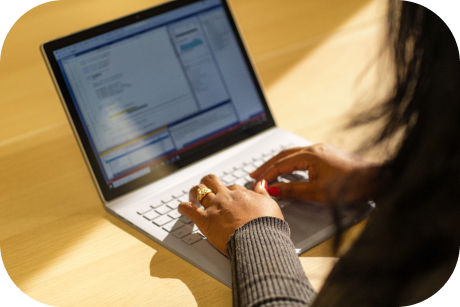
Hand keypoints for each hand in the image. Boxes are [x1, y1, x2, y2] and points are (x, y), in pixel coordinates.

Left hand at [178, 174, 282, 255]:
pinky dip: (183, 207)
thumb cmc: (267, 226)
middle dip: (208, 183)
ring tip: (192, 197)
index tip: (228, 197)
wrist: (260, 240)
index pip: (232, 187)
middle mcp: (226, 198)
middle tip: (206, 189)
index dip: (229, 192)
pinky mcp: (205, 221)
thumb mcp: (271, 205)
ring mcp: (215, 207)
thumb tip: (261, 184)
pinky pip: (189, 209)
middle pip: (212, 181)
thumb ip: (263, 194)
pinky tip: (182, 209)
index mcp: (242, 195)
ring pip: (199, 191)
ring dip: (194, 193)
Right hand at [251, 143, 378, 203]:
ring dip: (279, 163)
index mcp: (310, 155)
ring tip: (268, 171)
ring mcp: (322, 150)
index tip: (256, 182)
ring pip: (293, 155)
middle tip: (254, 173)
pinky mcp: (328, 155)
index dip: (267, 174)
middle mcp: (315, 149)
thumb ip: (292, 190)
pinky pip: (303, 156)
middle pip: (284, 155)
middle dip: (268, 165)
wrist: (377, 180)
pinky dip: (291, 163)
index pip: (281, 164)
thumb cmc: (351, 185)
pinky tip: (289, 169)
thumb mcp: (317, 191)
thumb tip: (273, 189)